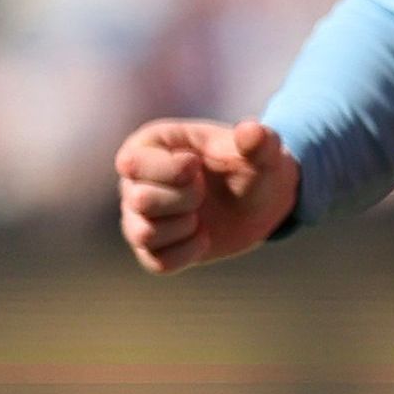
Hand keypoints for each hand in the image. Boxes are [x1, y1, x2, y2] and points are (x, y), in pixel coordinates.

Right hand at [115, 118, 298, 272]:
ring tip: (201, 216)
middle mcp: (134, 181)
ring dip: (184, 228)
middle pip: (140, 201)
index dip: (174, 172)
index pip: (131, 163)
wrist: (261, 202)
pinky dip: (187, 254)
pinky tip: (203, 237)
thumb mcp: (262, 152)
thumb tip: (252, 131)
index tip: (199, 167)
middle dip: (186, 200)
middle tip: (204, 193)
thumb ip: (259, 141)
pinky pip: (157, 262)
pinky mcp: (153, 248)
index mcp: (148, 146)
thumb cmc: (252, 167)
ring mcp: (139, 216)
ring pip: (143, 234)